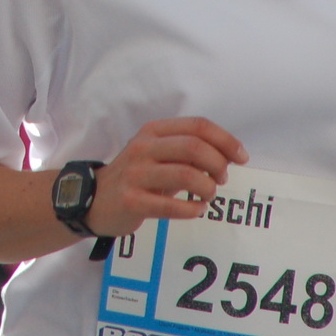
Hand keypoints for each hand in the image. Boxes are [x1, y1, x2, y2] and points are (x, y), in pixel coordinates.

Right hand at [86, 118, 247, 237]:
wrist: (94, 199)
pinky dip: (193, 208)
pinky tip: (196, 209)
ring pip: (186, 174)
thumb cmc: (136, 176)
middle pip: (194, 147)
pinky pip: (172, 206)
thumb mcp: (158, 154)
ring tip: (207, 195)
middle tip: (221, 179)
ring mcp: (135, 174)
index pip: (197, 126)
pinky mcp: (132, 201)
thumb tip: (229, 154)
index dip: (225, 140)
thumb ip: (188, 152)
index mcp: (153, 131)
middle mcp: (143, 148)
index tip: (241, 157)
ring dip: (207, 188)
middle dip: (218, 164)